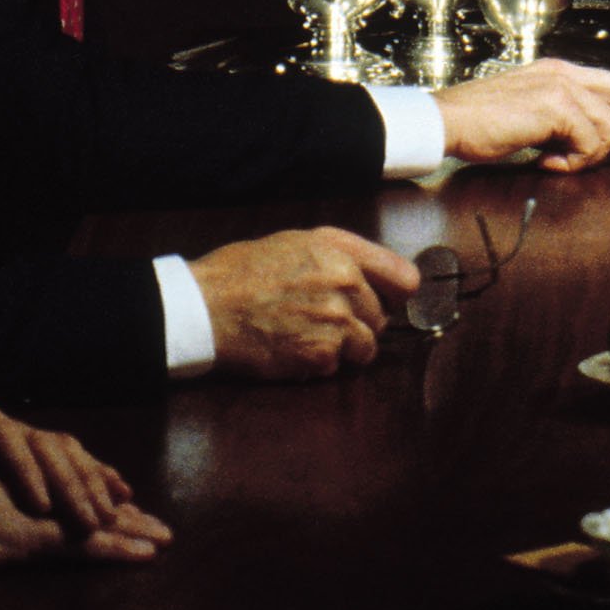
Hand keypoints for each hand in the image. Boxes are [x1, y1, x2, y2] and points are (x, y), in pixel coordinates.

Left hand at [0, 396, 134, 536]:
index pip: (1, 436)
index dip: (26, 471)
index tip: (40, 506)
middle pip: (42, 441)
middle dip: (73, 481)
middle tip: (94, 517)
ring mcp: (6, 436)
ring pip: (61, 448)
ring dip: (93, 479)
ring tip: (120, 506)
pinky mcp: (16, 456)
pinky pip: (63, 461)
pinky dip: (91, 477)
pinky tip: (116, 496)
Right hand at [187, 227, 419, 378]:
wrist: (205, 308)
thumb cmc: (242, 273)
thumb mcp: (296, 242)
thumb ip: (342, 254)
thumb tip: (376, 276)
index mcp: (341, 252)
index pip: (404, 278)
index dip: (395, 294)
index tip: (385, 301)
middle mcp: (346, 283)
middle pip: (382, 318)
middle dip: (359, 322)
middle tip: (323, 320)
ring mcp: (336, 321)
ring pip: (365, 347)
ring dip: (343, 347)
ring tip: (307, 335)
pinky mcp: (321, 354)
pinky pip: (338, 367)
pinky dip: (318, 364)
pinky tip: (292, 348)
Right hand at [433, 58, 609, 170]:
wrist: (446, 121)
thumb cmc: (477, 123)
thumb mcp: (527, 115)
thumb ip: (558, 120)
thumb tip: (582, 143)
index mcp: (558, 72)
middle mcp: (564, 73)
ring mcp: (561, 87)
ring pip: (608, 128)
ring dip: (586, 155)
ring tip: (553, 160)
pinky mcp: (557, 106)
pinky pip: (588, 143)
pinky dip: (569, 162)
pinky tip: (542, 161)